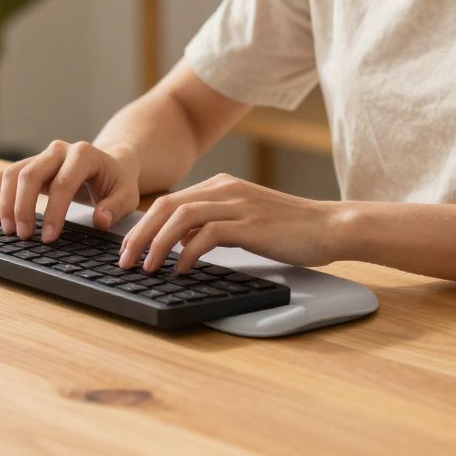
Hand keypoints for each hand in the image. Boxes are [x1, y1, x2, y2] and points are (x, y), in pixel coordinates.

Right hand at [0, 140, 140, 242]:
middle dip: (22, 207)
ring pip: (12, 173)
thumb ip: (116, 207)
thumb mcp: (127, 195)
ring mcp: (42, 155)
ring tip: (9, 230)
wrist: (109, 165)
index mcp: (84, 155)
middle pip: (30, 174)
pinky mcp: (30, 164)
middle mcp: (59, 150)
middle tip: (23, 235)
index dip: (53, 212)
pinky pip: (4, 174)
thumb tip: (100, 220)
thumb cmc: (117, 182)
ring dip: (5, 203)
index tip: (49, 238)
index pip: (63, 184)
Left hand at [118, 173, 344, 272]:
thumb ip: (213, 226)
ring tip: (146, 268)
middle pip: (166, 206)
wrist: (331, 226)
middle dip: (140, 235)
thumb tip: (181, 243)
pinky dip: (188, 251)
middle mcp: (225, 189)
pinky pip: (207, 234)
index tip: (129, 249)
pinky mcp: (250, 224)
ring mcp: (238, 204)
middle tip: (125, 261)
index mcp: (221, 186)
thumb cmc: (290, 229)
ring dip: (157, 244)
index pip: (169, 202)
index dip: (143, 226)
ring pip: (180, 218)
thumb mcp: (244, 222)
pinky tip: (181, 269)